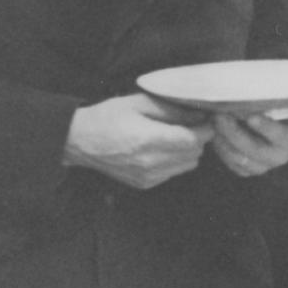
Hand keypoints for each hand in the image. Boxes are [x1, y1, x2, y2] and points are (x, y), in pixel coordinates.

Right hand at [64, 92, 211, 189]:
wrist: (81, 141)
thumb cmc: (108, 117)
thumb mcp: (138, 103)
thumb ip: (171, 110)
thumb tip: (199, 114)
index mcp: (148, 140)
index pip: (192, 140)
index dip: (205, 129)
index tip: (206, 119)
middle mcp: (150, 163)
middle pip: (194, 154)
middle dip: (197, 138)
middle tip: (191, 123)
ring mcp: (148, 176)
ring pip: (187, 165)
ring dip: (188, 150)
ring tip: (175, 135)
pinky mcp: (145, 184)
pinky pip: (173, 173)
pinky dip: (175, 161)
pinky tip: (162, 148)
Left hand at [210, 103, 287, 177]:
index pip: (282, 136)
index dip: (266, 127)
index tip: (250, 116)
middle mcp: (282, 156)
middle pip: (255, 150)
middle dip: (234, 133)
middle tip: (220, 115)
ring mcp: (266, 165)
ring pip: (241, 159)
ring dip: (223, 141)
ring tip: (213, 122)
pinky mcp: (251, 169)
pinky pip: (234, 165)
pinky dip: (222, 150)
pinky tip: (215, 134)